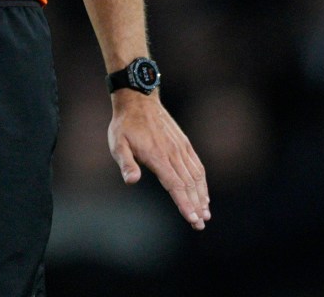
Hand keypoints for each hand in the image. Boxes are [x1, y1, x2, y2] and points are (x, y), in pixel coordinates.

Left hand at [108, 90, 210, 229]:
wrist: (138, 99)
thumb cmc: (125, 125)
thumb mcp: (117, 143)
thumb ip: (126, 163)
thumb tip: (131, 181)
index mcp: (157, 156)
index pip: (175, 185)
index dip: (184, 203)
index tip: (192, 219)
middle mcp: (173, 153)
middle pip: (188, 184)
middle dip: (196, 206)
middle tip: (200, 225)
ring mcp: (180, 147)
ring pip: (196, 176)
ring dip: (202, 196)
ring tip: (205, 214)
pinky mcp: (184, 143)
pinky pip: (197, 164)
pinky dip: (202, 180)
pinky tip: (204, 192)